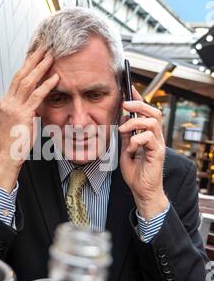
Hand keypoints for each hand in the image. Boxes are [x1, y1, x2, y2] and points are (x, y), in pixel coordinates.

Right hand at [0, 47, 58, 191]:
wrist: (7, 157)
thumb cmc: (15, 143)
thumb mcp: (20, 123)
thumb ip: (27, 110)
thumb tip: (38, 103)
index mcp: (5, 102)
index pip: (16, 79)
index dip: (27, 65)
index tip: (36, 54)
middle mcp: (7, 101)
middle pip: (20, 74)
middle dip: (33, 59)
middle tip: (44, 47)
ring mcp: (13, 107)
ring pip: (27, 81)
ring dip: (40, 67)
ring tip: (51, 56)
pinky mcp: (22, 115)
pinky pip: (36, 96)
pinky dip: (46, 85)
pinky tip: (55, 77)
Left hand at [118, 87, 168, 219]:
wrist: (142, 191)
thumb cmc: (136, 172)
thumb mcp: (126, 150)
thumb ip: (126, 136)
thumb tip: (123, 121)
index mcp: (148, 135)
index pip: (146, 112)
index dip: (139, 99)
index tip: (129, 89)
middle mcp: (155, 137)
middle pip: (154, 112)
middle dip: (139, 104)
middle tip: (125, 104)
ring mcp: (158, 145)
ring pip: (153, 122)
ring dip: (135, 122)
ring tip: (123, 129)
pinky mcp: (157, 154)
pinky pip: (149, 139)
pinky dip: (137, 140)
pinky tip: (130, 148)